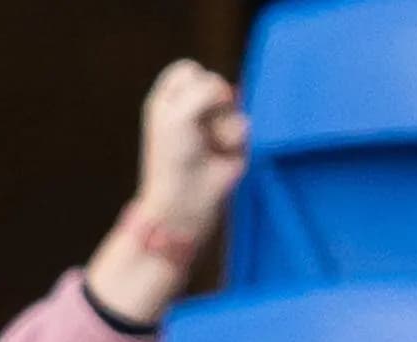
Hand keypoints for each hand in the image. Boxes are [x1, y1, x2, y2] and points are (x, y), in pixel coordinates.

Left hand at [133, 60, 247, 251]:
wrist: (187, 198)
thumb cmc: (174, 156)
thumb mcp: (179, 114)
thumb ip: (206, 89)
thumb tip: (233, 94)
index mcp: (172, 96)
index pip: (190, 69)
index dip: (194, 82)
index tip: (185, 107)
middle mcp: (194, 105)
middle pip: (215, 82)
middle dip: (209, 104)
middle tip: (197, 130)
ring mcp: (216, 121)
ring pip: (233, 103)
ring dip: (222, 124)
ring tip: (212, 145)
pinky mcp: (235, 139)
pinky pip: (244, 123)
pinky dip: (233, 138)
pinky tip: (223, 154)